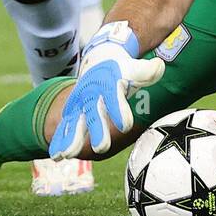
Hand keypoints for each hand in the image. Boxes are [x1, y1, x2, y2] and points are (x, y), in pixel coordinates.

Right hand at [49, 22, 163, 158]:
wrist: (98, 59)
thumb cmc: (120, 68)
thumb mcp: (132, 67)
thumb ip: (145, 71)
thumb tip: (159, 66)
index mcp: (107, 84)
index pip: (114, 98)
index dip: (120, 110)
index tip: (126, 125)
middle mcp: (91, 94)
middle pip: (94, 114)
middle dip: (97, 130)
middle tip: (101, 148)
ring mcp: (79, 103)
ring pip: (74, 122)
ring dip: (70, 138)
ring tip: (65, 155)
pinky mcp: (72, 111)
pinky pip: (65, 127)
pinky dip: (60, 140)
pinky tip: (56, 156)